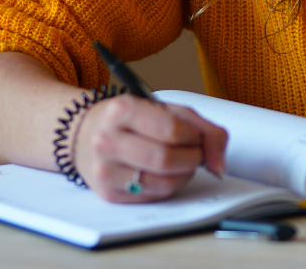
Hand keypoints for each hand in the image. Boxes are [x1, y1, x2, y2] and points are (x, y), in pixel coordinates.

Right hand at [72, 94, 226, 203]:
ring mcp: (105, 169)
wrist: (87, 134)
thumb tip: (219, 163)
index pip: (171, 129)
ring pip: (162, 183)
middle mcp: (108, 139)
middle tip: (195, 152)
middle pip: (166, 159)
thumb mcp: (166, 108)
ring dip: (184, 175)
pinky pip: (153, 196)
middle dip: (192, 158)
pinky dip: (169, 186)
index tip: (196, 136)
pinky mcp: (108, 193)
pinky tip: (165, 173)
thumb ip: (202, 127)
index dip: (193, 136)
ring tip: (183, 163)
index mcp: (123, 109)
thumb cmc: (133, 119)